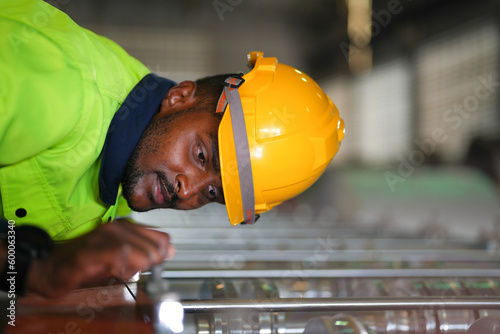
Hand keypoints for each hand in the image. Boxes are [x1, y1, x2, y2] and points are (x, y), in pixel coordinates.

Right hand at [25, 219, 173, 297]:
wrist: (51, 268)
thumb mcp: (123, 259)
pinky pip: (118, 256)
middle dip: (149, 265)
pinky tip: (113, 271)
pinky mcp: (90, 251)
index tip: (152, 265)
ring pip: (139, 251)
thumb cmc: (87, 264)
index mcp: (127, 227)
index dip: (161, 255)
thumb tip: (170, 251)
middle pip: (154, 247)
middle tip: (132, 271)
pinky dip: (121, 268)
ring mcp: (102, 237)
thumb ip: (145, 254)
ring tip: (121, 271)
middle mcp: (117, 227)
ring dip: (135, 267)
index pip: (162, 238)